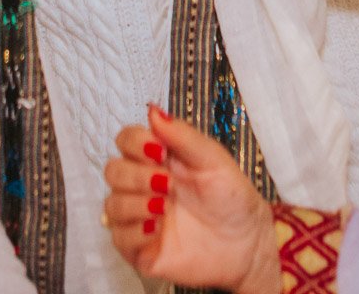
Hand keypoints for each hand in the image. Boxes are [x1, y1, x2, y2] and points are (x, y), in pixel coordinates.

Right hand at [103, 106, 279, 293]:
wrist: (247, 243)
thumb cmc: (232, 197)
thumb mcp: (213, 160)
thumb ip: (183, 136)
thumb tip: (152, 110)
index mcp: (158, 159)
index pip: (126, 140)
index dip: (135, 143)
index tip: (159, 151)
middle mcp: (144, 186)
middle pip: (112, 171)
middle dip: (136, 176)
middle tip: (167, 184)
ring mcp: (140, 218)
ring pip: (111, 206)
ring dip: (135, 205)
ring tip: (164, 209)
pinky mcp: (140, 248)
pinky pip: (118, 239)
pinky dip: (136, 233)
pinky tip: (158, 231)